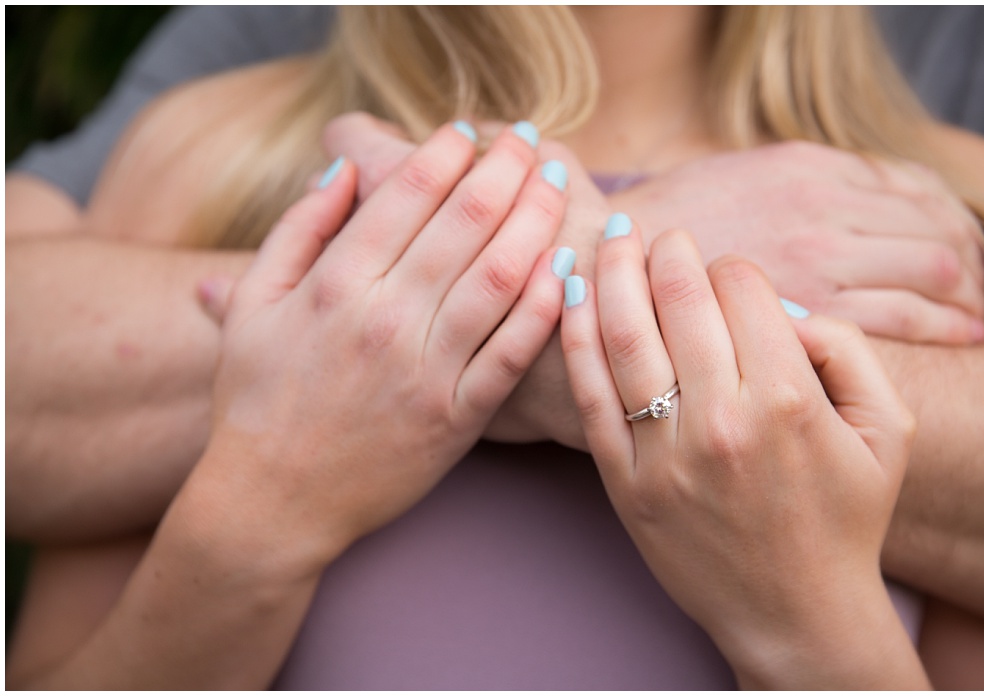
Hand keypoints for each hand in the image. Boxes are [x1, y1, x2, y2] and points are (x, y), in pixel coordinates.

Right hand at [199, 122, 565, 560]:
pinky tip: (566, 266)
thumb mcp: (254, 305)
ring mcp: (426, 369)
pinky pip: (512, 352)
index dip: (447, 152)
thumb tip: (345, 167)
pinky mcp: (458, 417)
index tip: (471, 129)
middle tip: (532, 140)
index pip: (407, 195)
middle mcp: (384, 319)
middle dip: (506, 169)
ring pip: (500, 276)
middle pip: (466, 223)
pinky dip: (545, 305)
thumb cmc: (256, 400)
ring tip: (559, 183)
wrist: (272, 504)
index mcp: (334, 285)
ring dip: (537, 220)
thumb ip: (297, 230)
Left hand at [559, 224, 925, 687]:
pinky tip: (571, 294)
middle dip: (667, 251)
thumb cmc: (847, 515)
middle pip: (678, 296)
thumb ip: (851, 350)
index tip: (728, 277)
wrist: (798, 613)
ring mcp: (667, 454)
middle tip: (660, 234)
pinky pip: (591, 396)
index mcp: (788, 397)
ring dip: (613, 271)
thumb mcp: (890, 428)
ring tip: (612, 236)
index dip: (733, 268)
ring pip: (625, 334)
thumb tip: (786, 308)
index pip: (741, 285)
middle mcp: (723, 420)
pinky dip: (575, 337)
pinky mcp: (626, 484)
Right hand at [610, 140, 983, 344]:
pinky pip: (902, 319)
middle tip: (982, 281)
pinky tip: (959, 333)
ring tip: (975, 312)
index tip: (971, 241)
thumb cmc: (685, 227)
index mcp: (814, 170)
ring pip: (931, 271)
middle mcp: (825, 210)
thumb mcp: (758, 174)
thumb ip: (821, 179)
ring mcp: (820, 262)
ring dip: (963, 292)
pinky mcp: (810, 316)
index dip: (956, 216)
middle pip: (937, 228)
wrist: (612, 267)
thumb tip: (886, 186)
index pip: (919, 187)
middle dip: (970, 258)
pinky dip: (943, 323)